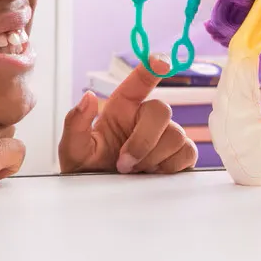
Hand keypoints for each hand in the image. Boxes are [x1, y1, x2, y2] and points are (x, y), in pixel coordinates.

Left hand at [60, 56, 196, 174]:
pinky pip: (187, 153)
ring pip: (176, 135)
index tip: (161, 61)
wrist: (101, 199)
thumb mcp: (72, 149)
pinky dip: (171, 166)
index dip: (151, 68)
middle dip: (144, 140)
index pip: (139, 81)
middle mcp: (145, 117)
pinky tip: (153, 175)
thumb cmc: (87, 169)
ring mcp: (165, 136)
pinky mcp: (178, 156)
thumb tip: (88, 97)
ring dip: (153, 157)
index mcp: (122, 107)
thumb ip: (75, 122)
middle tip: (124, 164)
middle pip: (162, 110)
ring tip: (134, 172)